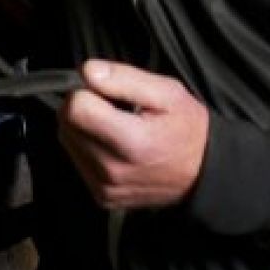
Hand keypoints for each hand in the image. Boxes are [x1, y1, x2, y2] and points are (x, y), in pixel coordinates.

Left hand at [58, 59, 208, 209]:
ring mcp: (105, 188)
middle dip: (84, 108)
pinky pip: (77, 161)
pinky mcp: (101, 197)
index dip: (89, 92)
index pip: (75, 108)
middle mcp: (112, 170)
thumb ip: (124, 78)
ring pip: (67, 141)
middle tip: (116, 109)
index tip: (110, 94)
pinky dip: (89, 148)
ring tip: (117, 127)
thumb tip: (88, 72)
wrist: (203, 174)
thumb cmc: (188, 129)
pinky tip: (115, 146)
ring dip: (84, 128)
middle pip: (66, 124)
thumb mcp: (167, 92)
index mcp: (130, 142)